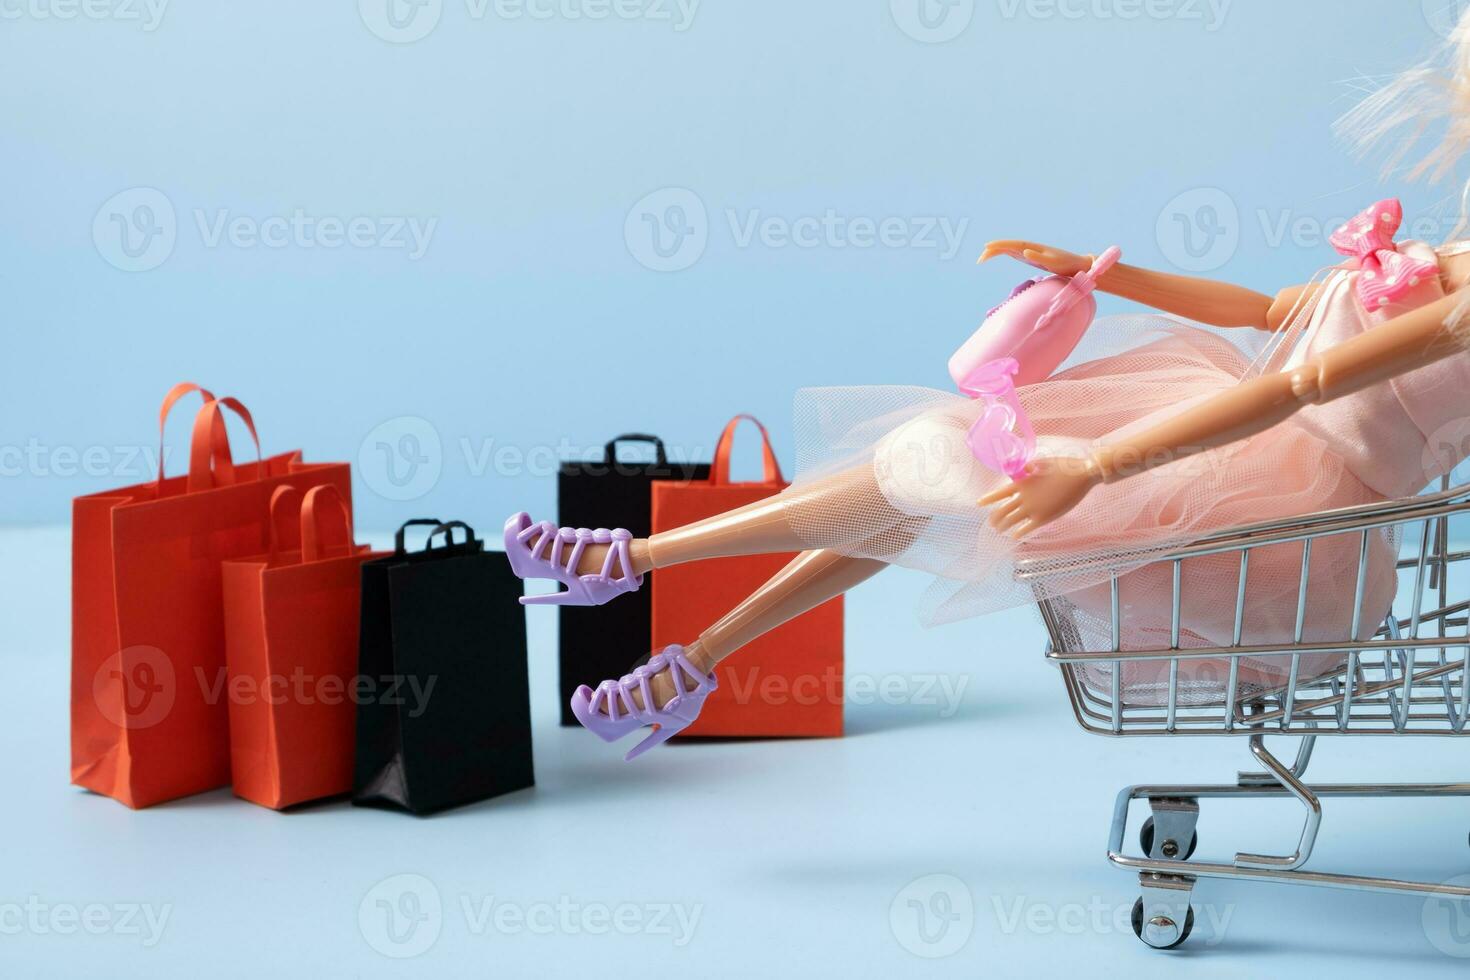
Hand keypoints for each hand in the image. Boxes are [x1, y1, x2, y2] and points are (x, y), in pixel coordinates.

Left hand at [977, 455, 1101, 538]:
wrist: (1081, 475)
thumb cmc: (1063, 466)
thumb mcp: (1041, 462)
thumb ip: (1028, 467)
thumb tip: (1020, 469)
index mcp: (1022, 483)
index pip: (999, 493)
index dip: (988, 499)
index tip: (979, 504)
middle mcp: (1024, 497)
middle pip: (1002, 511)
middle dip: (994, 518)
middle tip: (991, 523)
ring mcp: (1033, 509)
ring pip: (1011, 521)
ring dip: (1003, 527)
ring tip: (999, 530)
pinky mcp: (1044, 518)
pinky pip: (1026, 529)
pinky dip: (1018, 533)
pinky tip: (1015, 536)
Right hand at [979, 239, 1092, 276]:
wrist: (1078, 266)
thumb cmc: (1067, 265)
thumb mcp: (1054, 263)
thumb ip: (1040, 257)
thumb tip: (1025, 252)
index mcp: (1034, 248)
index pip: (1012, 245)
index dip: (999, 245)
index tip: (987, 247)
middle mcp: (1030, 248)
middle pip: (1007, 246)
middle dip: (993, 250)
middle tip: (980, 259)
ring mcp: (1031, 252)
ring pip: (1009, 249)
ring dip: (996, 252)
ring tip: (983, 258)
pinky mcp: (1033, 258)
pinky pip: (1014, 253)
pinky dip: (1004, 253)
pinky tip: (1000, 254)